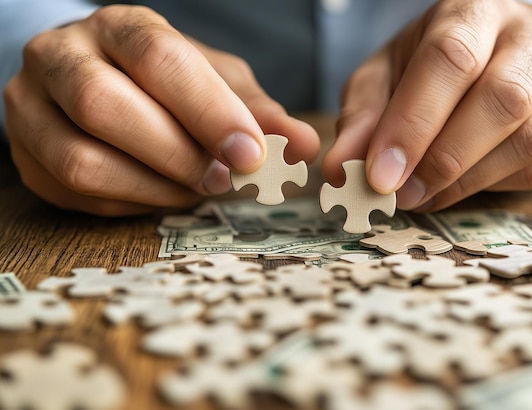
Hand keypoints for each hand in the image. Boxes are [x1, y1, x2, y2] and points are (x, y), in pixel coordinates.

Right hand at [4, 5, 318, 215]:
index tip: (250, 153)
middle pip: (104, 105)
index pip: (157, 59)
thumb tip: (303, 145)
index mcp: (119, 27)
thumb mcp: (216, 84)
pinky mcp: (27, 157)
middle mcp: (62, 57)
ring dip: (153, 187)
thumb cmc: (167, 85)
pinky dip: (131, 203)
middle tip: (224, 179)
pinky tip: (162, 193)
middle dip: (176, 154)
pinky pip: (76, 194)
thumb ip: (256, 111)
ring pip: (82, 161)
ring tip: (197, 189)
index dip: (206, 110)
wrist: (99, 85)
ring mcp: (32, 107)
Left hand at [323, 0, 531, 211]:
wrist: (498, 50)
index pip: (450, 59)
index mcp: (474, 11)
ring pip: (530, 138)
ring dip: (467, 180)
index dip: (413, 123)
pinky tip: (456, 186)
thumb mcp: (387, 73)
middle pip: (503, 99)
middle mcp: (529, 36)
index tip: (379, 175)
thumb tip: (340, 168)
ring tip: (421, 194)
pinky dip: (491, 186)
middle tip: (399, 194)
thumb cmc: (433, 63)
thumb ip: (362, 115)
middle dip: (443, 158)